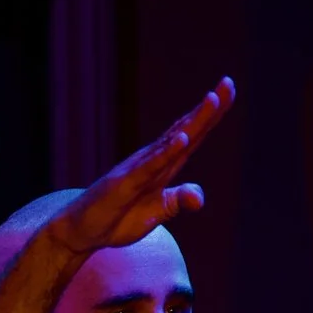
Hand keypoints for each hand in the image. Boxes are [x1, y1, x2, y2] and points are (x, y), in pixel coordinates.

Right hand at [43, 78, 236, 258]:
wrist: (83, 231)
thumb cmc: (118, 217)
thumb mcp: (157, 212)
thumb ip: (178, 200)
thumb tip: (199, 198)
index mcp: (164, 166)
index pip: (193, 135)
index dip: (211, 115)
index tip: (229, 90)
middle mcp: (153, 160)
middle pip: (186, 129)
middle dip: (208, 108)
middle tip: (228, 82)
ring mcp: (138, 169)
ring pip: (170, 142)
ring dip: (192, 122)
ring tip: (212, 100)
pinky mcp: (125, 184)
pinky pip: (149, 167)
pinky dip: (166, 153)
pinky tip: (182, 140)